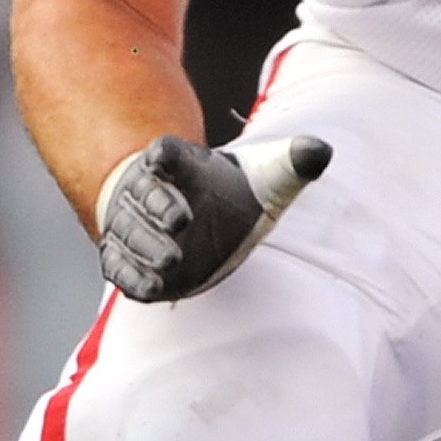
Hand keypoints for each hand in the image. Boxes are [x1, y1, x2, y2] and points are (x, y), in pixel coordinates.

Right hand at [96, 132, 330, 302]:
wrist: (203, 219)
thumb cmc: (234, 191)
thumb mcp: (267, 176)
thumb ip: (292, 163)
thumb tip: (321, 151)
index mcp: (183, 164)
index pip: (168, 153)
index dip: (165, 155)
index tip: (163, 157)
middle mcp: (150, 191)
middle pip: (145, 194)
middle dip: (158, 206)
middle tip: (181, 220)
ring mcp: (134, 225)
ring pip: (130, 231)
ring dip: (146, 245)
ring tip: (170, 262)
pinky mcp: (128, 258)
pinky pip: (120, 265)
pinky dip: (131, 276)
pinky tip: (151, 289)